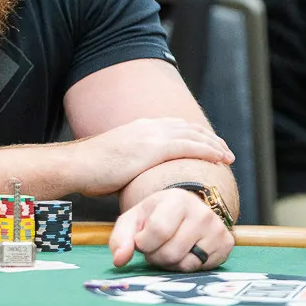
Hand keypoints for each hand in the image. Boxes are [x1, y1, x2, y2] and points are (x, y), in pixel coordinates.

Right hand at [72, 118, 233, 197]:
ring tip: (227, 156)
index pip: (174, 126)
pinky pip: (189, 146)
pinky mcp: (154, 148)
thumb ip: (133, 165)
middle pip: (187, 127)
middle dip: (208, 137)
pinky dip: (208, 150)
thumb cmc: (90, 171)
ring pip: (193, 135)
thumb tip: (140, 179)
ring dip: (214, 144)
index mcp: (139, 128)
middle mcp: (148, 127)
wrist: (77, 165)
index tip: (206, 143)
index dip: (193, 134)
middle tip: (224, 150)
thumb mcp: (116, 163)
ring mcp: (151, 135)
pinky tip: (220, 159)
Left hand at [108, 188, 234, 271]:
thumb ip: (121, 238)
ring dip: (170, 264)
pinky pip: (199, 269)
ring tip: (169, 248)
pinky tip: (185, 251)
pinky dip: (187, 266)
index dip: (144, 243)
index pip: (157, 231)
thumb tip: (119, 260)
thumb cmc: (156, 215)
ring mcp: (217, 229)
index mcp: (177, 199)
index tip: (142, 239)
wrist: (187, 210)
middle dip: (155, 256)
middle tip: (156, 246)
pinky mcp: (226, 244)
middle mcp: (202, 212)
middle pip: (170, 252)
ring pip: (185, 264)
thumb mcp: (134, 219)